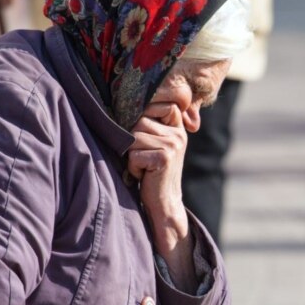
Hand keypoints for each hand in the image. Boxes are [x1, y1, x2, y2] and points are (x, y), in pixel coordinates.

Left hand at [128, 103, 187, 225]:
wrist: (165, 202)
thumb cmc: (154, 173)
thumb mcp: (157, 145)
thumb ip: (151, 127)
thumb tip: (126, 103)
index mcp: (178, 129)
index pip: (163, 105)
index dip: (147, 111)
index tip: (142, 131)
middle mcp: (178, 134)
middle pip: (140, 122)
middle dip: (134, 141)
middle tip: (144, 157)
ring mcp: (172, 145)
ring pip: (135, 138)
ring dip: (132, 155)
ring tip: (144, 166)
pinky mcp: (164, 157)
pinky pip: (134, 154)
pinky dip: (133, 167)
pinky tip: (144, 175)